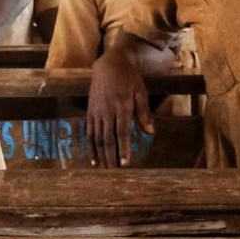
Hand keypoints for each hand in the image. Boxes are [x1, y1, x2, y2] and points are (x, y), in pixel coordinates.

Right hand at [85, 50, 152, 167]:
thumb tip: (150, 132)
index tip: (125, 164)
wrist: (108, 64)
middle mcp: (107, 111)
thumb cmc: (128, 78)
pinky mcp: (90, 113)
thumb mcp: (140, 92)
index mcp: (122, 107)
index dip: (123, 149)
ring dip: (100, 156)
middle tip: (114, 174)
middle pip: (108, 139)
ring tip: (104, 170)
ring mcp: (96, 112)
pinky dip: (91, 148)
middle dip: (111, 157)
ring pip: (97, 138)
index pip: (122, 132)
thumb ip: (144, 113)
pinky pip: (89, 133)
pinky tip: (93, 160)